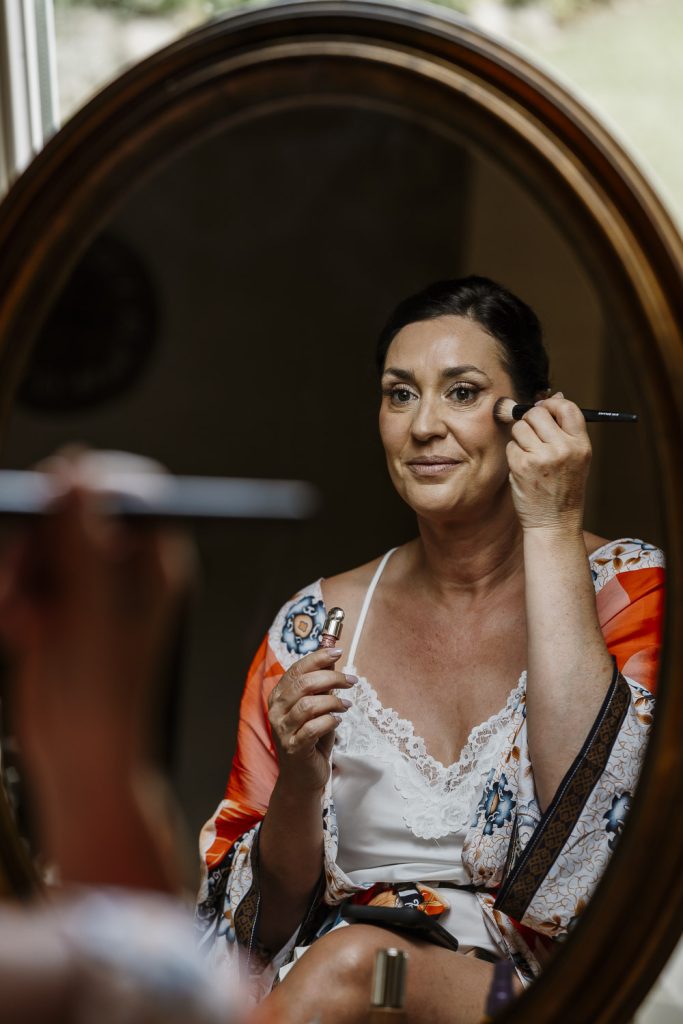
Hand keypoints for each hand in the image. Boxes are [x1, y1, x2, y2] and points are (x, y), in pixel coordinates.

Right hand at [0, 449, 194, 791]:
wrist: (78, 757)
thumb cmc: (103, 694)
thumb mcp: (90, 608)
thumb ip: (83, 538)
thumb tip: (77, 472)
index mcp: (156, 559)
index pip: (132, 489)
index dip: (89, 481)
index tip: (51, 493)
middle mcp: (126, 565)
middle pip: (75, 509)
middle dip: (40, 539)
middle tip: (24, 575)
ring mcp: (90, 584)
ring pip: (42, 541)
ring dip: (21, 573)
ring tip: (23, 618)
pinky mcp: (57, 604)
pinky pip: (25, 574)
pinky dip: (15, 597)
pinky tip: (19, 631)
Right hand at [267, 648, 354, 792]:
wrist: (302, 777)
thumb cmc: (311, 739)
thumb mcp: (315, 708)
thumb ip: (320, 687)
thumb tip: (333, 660)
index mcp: (279, 696)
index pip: (297, 669)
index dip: (318, 657)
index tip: (338, 652)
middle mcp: (276, 711)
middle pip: (304, 684)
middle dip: (332, 678)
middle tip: (351, 681)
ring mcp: (283, 730)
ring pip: (309, 705)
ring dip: (333, 701)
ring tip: (346, 705)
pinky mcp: (294, 748)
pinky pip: (314, 728)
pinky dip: (330, 721)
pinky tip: (338, 721)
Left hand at [506, 393, 591, 532]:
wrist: (555, 522)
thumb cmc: (563, 489)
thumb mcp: (575, 458)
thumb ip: (566, 429)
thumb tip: (555, 396)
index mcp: (581, 445)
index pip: (567, 407)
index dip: (551, 405)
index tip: (544, 411)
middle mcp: (564, 449)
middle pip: (537, 414)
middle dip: (530, 420)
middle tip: (532, 436)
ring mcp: (542, 457)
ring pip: (520, 428)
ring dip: (520, 439)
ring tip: (530, 456)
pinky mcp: (522, 466)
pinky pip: (511, 446)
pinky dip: (513, 455)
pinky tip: (523, 469)